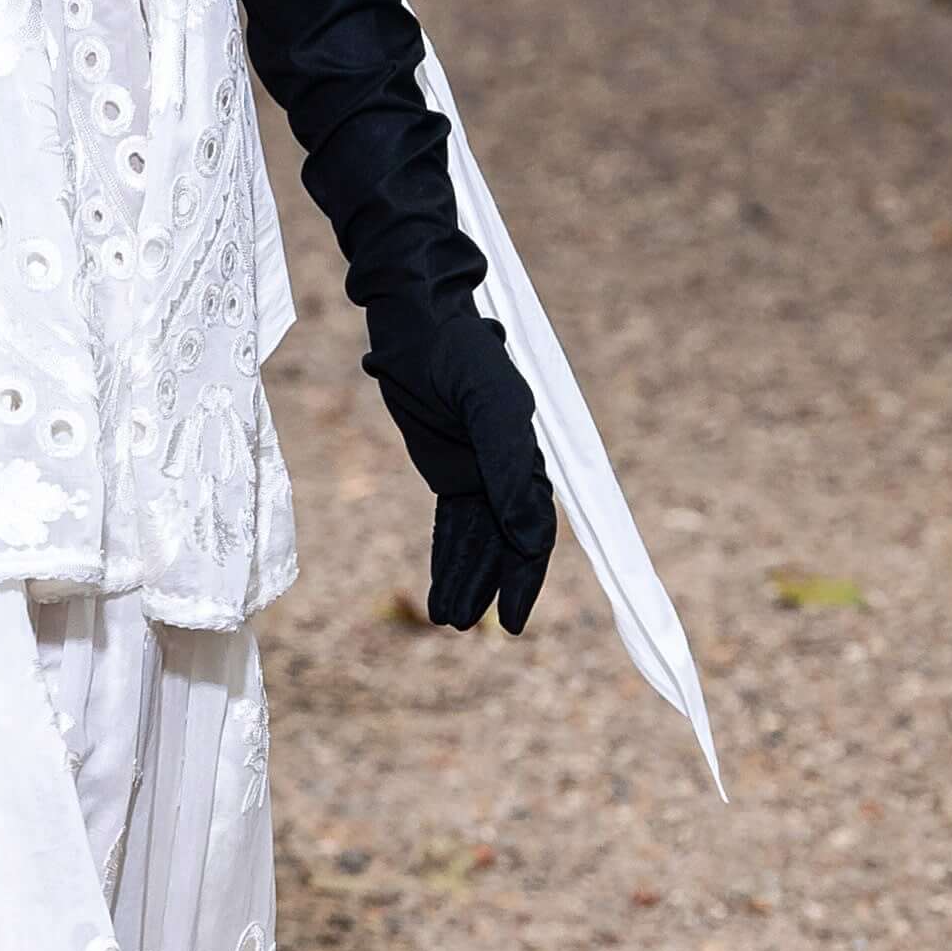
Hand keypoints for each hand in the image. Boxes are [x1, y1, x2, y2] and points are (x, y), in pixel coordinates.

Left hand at [365, 306, 556, 634]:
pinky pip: (454, 525)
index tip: (513, 618)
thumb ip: (505, 464)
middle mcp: (509, 469)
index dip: (525, 576)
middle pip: (508, 544)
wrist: (417, 324)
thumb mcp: (484, 404)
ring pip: (478, 542)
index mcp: (526, 456)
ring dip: (465, 580)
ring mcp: (480, 471)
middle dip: (492, 588)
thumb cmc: (456, 356)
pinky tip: (441, 589)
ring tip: (448, 620)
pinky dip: (449, 558)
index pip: (533, 529)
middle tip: (466, 626)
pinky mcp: (451, 470)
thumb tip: (527, 533)